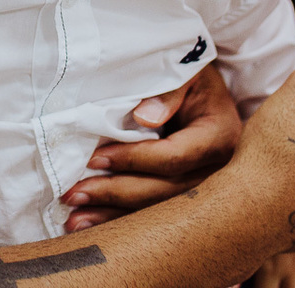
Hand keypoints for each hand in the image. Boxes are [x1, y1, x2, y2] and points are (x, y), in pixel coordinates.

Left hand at [62, 64, 241, 230]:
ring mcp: (207, 190)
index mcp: (220, 136)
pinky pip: (156, 214)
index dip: (132, 159)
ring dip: (114, 217)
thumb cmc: (189, 73)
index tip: (95, 159)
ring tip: (74, 220)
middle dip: (115, 194)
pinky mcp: (190, 199)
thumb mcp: (183, 69)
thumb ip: (169, 91)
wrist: (205, 89)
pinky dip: (122, 220)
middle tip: (73, 195)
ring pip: (160, 211)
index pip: (174, 157)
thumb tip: (145, 118)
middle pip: (165, 192)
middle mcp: (219, 172)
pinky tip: (91, 225)